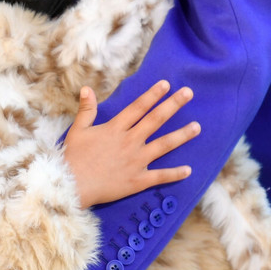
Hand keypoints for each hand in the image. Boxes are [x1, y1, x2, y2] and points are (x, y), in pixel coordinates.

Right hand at [63, 80, 199, 207]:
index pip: (138, 107)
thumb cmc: (73, 157)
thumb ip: (87, 109)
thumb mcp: (78, 130)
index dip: (153, 94)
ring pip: (164, 145)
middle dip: (173, 105)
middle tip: (189, 93)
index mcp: (115, 128)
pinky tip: (189, 170)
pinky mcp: (137, 180)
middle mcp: (129, 141)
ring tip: (197, 127)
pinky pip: (160, 176)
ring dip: (181, 135)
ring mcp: (136, 161)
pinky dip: (175, 174)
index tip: (166, 84)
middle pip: (155, 120)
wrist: (72, 185)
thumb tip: (87, 88)